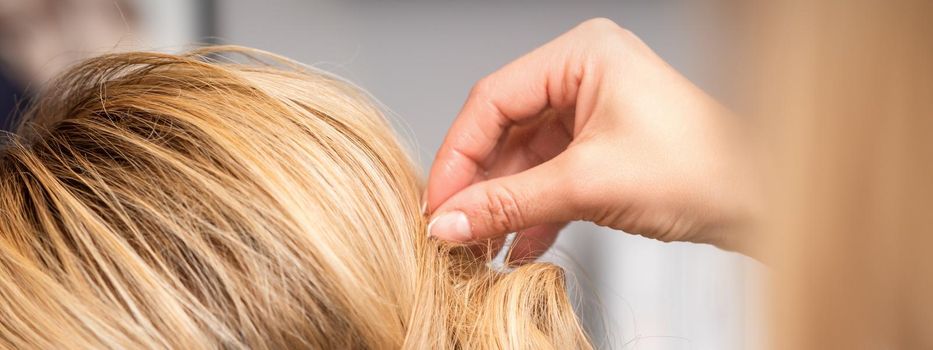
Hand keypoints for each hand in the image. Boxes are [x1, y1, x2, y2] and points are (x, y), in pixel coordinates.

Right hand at [425, 18, 759, 262]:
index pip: (493, 100)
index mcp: (581, 55)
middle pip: (506, 129)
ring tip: (480, 244)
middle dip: (480, 184)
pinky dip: (534, 210)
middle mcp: (584, 75)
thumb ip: (509, 203)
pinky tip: (517, 244)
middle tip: (452, 227)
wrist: (762, 202)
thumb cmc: (700, 170)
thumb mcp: (588, 185)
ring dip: (504, 204)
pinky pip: (552, 175)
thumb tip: (449, 222)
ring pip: (526, 158)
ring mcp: (595, 111)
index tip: (437, 202)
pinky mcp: (604, 146)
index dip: (457, 154)